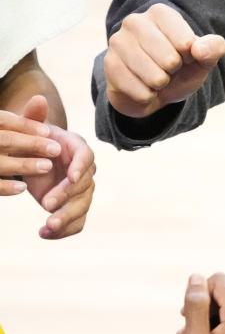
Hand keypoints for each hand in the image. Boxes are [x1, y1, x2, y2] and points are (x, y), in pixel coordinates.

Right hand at [0, 105, 59, 181]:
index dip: (25, 125)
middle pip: (4, 139)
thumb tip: (42, 98)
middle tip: (57, 149)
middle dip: (31, 144)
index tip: (49, 131)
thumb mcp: (9, 130)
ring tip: (47, 166)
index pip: (2, 120)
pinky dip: (6, 187)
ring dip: (24, 164)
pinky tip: (24, 187)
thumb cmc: (2, 145)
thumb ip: (26, 117)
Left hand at [12, 96, 95, 238]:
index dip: (80, 168)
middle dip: (67, 197)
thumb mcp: (29, 129)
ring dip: (66, 218)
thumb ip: (33, 117)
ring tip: (47, 226)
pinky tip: (44, 234)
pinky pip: (77, 222)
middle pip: (85, 187)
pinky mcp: (75, 207)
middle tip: (47, 205)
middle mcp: (85, 172)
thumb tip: (38, 99)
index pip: (86, 158)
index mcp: (78, 150)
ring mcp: (82, 192)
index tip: (70, 177)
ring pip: (82, 207)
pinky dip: (64, 231)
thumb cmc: (33, 141)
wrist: (35, 159)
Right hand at [104, 3, 224, 118]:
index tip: (184, 55)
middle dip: (174, 72)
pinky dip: (148, 96)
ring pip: (155, 78)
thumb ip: (213, 49)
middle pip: (170, 60)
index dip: (190, 57)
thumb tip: (199, 50)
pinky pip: (140, 91)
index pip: (186, 42)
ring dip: (160, 85)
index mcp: (161, 13)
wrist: (153, 90)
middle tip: (168, 68)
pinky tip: (143, 86)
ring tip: (155, 77)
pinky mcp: (109, 65)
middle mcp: (135, 22)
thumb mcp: (203, 59)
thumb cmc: (180, 69)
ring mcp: (118, 42)